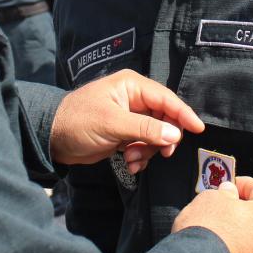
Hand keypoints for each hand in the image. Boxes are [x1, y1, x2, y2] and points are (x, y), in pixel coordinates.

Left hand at [50, 69, 203, 167]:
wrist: (52, 139)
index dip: (184, 114)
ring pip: (155, 135)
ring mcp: (130, 117)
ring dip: (148, 152)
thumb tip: (175, 135)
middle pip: (164, 119)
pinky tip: (128, 165)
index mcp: (132, 86)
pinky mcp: (124, 133)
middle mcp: (134, 98)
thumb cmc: (79, 122)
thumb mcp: (112, 124)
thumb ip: (145, 129)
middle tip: (160, 154)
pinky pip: (144, 145)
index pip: (166, 99)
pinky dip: (140, 156)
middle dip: (161, 139)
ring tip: (131, 161)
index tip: (199, 129)